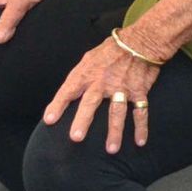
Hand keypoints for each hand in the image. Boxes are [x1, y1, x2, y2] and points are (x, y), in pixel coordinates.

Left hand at [44, 34, 164, 153]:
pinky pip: (141, 111)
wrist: (142, 41)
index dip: (58, 105)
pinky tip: (140, 141)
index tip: (49, 120)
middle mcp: (103, 81)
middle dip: (83, 120)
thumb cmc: (112, 50)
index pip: (69, 90)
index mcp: (88, 73)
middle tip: (76, 137)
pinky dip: (141, 127)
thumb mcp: (90, 57)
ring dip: (115, 131)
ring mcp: (122, 88)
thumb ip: (80, 76)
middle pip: (91, 103)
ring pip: (117, 112)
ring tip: (111, 149)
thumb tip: (70, 92)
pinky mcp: (139, 92)